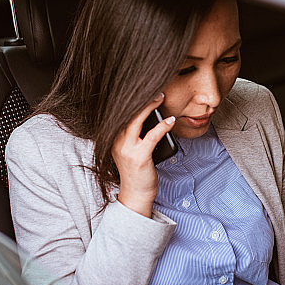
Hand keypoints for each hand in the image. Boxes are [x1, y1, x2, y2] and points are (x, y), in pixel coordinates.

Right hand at [112, 94, 175, 216]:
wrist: (136, 195)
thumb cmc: (138, 173)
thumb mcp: (133, 151)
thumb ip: (136, 136)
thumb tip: (152, 119)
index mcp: (114, 139)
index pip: (121, 114)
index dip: (131, 100)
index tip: (143, 89)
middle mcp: (117, 142)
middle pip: (127, 113)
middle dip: (141, 99)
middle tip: (155, 90)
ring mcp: (127, 149)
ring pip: (136, 120)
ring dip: (150, 107)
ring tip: (161, 98)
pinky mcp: (139, 157)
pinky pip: (152, 136)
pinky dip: (162, 126)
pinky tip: (170, 120)